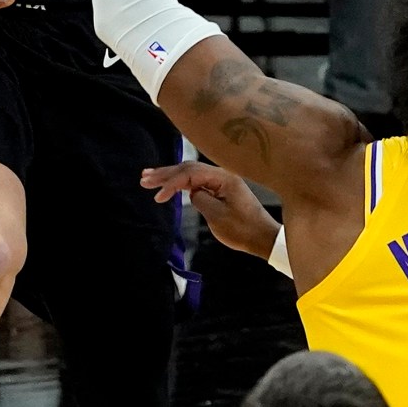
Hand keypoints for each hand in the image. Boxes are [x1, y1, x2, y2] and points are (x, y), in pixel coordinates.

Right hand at [139, 159, 276, 255]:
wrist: (263, 237)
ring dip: (170, 176)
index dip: (171, 183)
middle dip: (165, 174)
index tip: (157, 197)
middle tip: (144, 179)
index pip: (190, 173)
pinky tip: (169, 185)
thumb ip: (200, 199)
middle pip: (188, 168)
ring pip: (191, 174)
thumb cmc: (243, 229)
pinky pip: (198, 181)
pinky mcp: (222, 188)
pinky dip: (182, 183)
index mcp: (223, 177)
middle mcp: (223, 174)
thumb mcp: (217, 217)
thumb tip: (193, 192)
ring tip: (149, 178)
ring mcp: (222, 180)